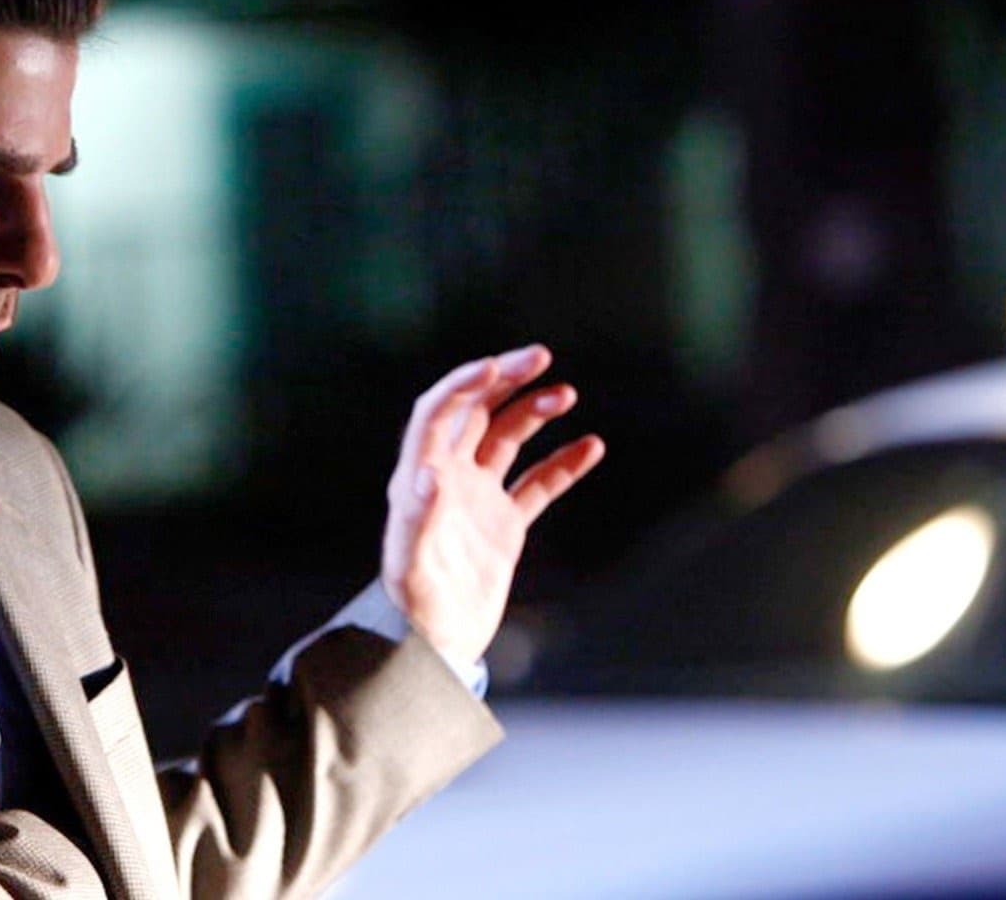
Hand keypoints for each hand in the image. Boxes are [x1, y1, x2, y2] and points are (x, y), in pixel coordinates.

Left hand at [380, 345, 605, 671]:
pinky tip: (592, 447)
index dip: (467, 383)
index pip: (439, 412)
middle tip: (540, 356)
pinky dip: (564, 464)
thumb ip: (419, 519)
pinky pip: (538, 484)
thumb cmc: (415, 609)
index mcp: (418, 477)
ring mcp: (477, 498)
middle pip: (475, 411)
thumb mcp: (413, 566)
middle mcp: (446, 478)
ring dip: (534, 411)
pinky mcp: (504, 524)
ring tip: (567, 394)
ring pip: (507, 438)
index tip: (501, 366)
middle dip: (505, 379)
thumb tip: (429, 473)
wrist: (435, 649)